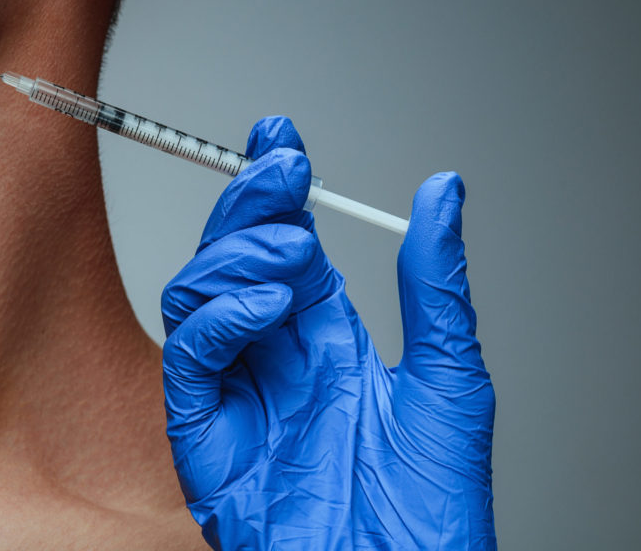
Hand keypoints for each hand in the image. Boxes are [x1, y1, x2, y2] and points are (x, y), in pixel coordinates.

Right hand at [161, 117, 494, 549]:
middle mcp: (274, 354)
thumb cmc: (430, 505)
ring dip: (237, 254)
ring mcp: (236, 389)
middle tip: (284, 169)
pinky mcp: (204, 430)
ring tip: (292, 251)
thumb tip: (443, 192)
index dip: (278, 188)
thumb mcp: (449, 376)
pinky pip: (190, 357)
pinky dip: (219, 318)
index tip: (283, 135)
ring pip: (197, 292)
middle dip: (251, 202)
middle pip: (233, 255)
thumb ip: (434, 283)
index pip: (286, 241)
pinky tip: (266, 305)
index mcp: (326, 337)